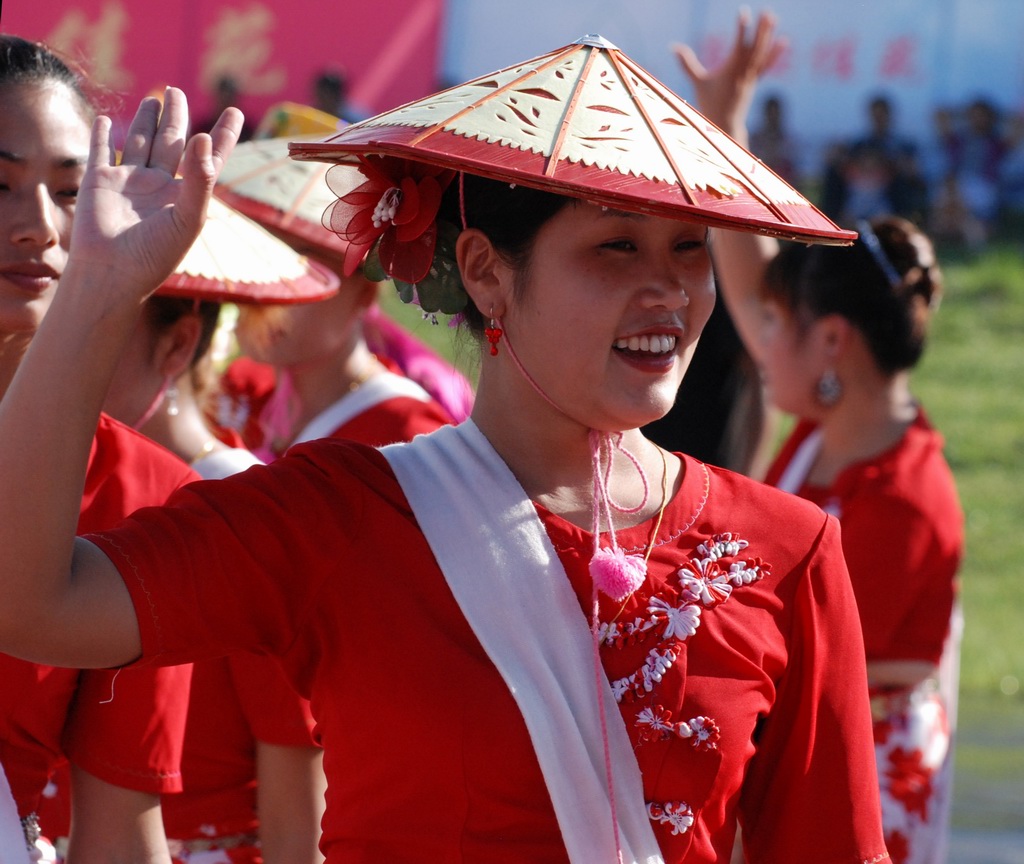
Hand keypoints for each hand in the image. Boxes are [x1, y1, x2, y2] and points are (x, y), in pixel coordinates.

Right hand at [68, 87, 242, 300]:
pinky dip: (101, 135)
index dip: (223, 136)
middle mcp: (159, 188)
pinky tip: (105, 120)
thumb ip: (201, 179)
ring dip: (146, 120)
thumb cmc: (156, 254)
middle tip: (178, 92)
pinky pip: (100, 152)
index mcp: (185, 198)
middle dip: (177, 117)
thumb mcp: (189, 217)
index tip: (235, 112)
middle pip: (171, 143)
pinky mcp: (98, 182)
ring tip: (156, 98)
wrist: (112, 272)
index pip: (209, 160)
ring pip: (140, 142)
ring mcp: (129, 184)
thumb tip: (204, 136)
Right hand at [672, 10, 784, 139]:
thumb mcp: (697, 82)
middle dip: (761, 29)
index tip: (743, 12)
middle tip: (766, 11)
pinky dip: (775, 53)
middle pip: (755, 47)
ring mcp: (751, 76)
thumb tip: (672, 46)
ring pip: (762, 53)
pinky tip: (783, 41)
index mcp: (731, 71)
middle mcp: (744, 72)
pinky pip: (766, 64)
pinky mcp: (754, 81)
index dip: (741, 28)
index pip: (738, 45)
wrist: (725, 124)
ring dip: (768, 35)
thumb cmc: (709, 103)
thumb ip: (687, 64)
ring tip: (773, 17)